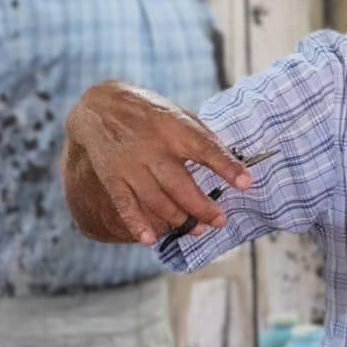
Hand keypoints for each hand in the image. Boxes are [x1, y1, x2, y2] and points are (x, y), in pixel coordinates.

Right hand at [66, 81, 251, 245]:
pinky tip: (151, 239)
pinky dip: (137, 224)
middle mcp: (154, 148)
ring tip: (198, 230)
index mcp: (176, 128)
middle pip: (181, 185)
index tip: (246, 184)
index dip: (227, 167)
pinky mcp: (112, 177)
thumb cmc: (151, 113)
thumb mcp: (180, 114)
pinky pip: (125, 205)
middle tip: (221, 221)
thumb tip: (232, 164)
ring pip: (157, 200)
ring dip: (179, 220)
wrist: (99, 106)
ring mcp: (131, 164)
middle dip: (203, 208)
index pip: (206, 149)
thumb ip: (202, 139)